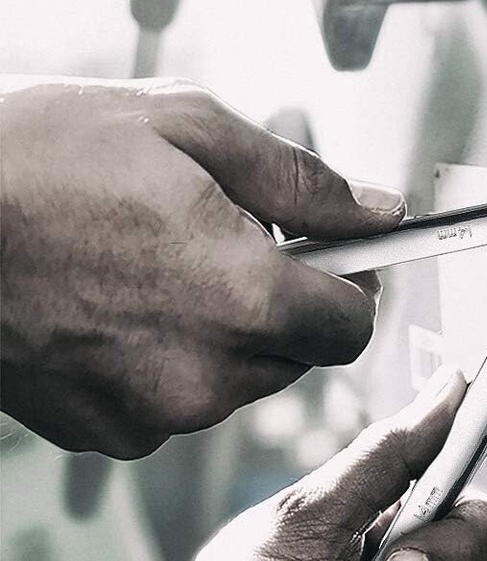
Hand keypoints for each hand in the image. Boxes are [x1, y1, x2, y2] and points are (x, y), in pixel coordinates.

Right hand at [0, 75, 405, 456]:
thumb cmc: (36, 158)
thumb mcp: (189, 129)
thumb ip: (303, 181)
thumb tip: (377, 211)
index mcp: (242, 297)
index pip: (354, 324)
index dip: (353, 283)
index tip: (337, 256)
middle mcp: (205, 374)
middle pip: (301, 353)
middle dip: (287, 301)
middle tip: (230, 241)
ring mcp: (151, 413)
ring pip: (241, 379)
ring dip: (229, 330)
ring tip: (162, 265)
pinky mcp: (105, 432)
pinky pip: (178, 400)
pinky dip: (174, 359)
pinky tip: (123, 304)